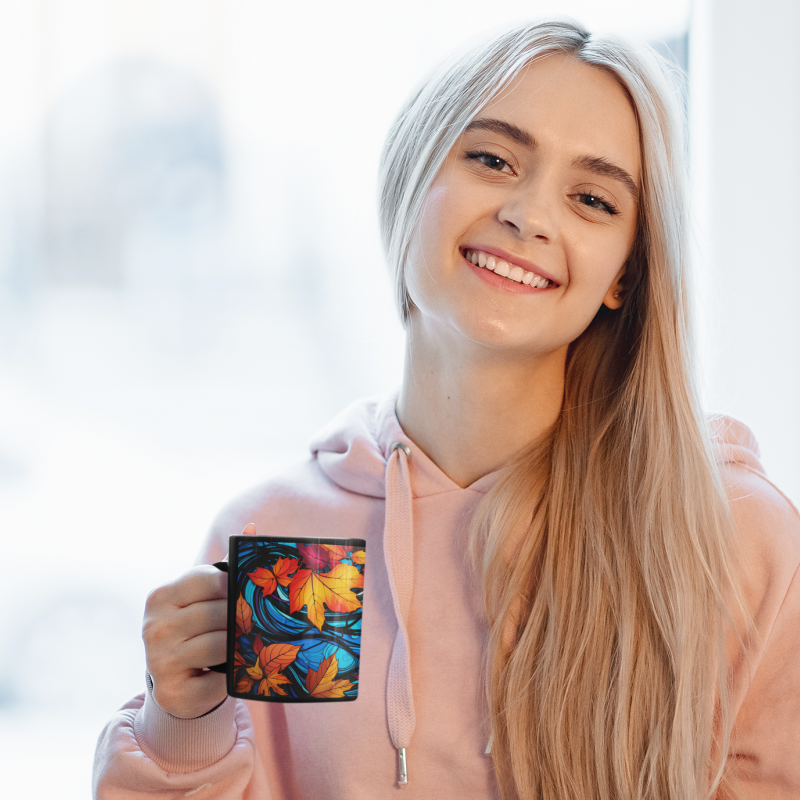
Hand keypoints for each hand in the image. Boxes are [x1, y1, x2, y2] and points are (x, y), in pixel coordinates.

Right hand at [142, 524, 254, 717]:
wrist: (175, 681)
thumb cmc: (197, 628)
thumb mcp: (205, 595)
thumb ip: (227, 566)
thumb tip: (253, 528)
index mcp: (161, 596)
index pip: (208, 579)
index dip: (235, 585)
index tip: (250, 592)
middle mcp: (154, 627)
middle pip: (216, 613)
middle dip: (242, 617)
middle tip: (261, 619)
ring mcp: (159, 661)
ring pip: (219, 645)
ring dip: (240, 645)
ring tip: (253, 642)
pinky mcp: (171, 693)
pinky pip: (216, 681)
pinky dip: (232, 677)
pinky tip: (234, 672)